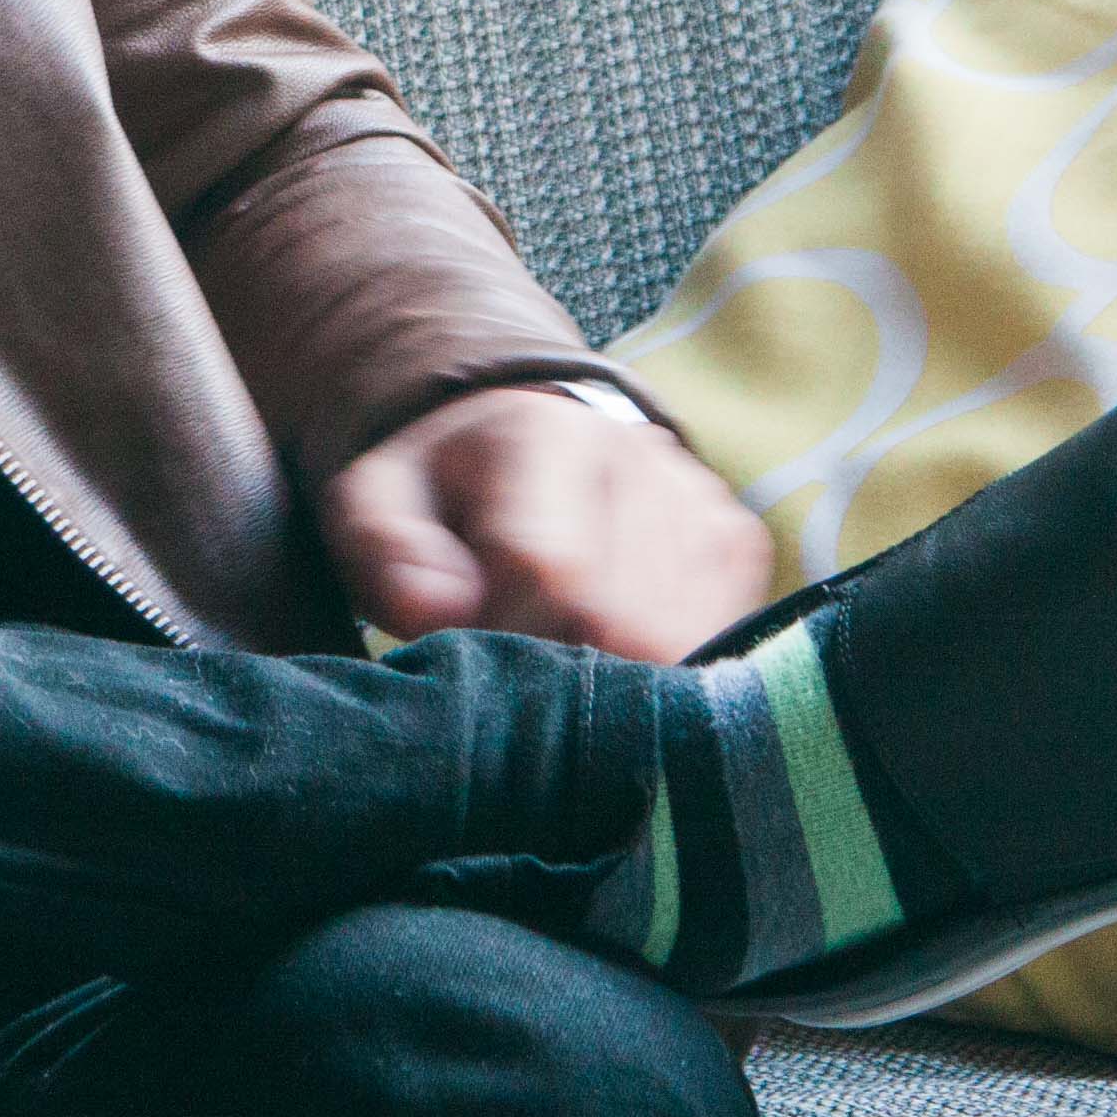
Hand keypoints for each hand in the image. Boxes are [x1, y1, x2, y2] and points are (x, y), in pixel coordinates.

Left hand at [318, 384, 771, 659]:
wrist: (527, 443)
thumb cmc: (446, 493)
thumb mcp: (379, 502)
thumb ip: (387, 550)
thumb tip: (442, 609)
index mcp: (542, 434)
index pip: (551, 569)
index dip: (511, 636)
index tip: (480, 659)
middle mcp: (638, 456)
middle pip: (627, 617)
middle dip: (569, 672)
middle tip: (525, 682)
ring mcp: (700, 500)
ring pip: (685, 638)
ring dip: (623, 679)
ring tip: (566, 663)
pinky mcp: (737, 544)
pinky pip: (724, 637)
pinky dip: (670, 668)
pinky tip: (619, 655)